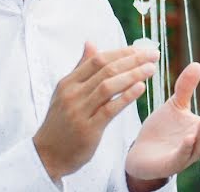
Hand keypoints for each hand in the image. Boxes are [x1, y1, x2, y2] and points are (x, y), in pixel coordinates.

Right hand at [34, 42, 158, 182]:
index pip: (98, 59)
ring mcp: (79, 111)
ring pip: (108, 86)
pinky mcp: (87, 129)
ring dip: (133, 75)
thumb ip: (81, 68)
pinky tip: (141, 88)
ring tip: (151, 69)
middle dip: (133, 60)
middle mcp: (72, 94)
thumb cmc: (61, 122)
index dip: (122, 52)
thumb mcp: (66, 92)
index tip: (142, 49)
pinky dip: (126, 97)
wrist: (46, 156)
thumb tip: (91, 43)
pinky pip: (109, 109)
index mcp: (68, 82)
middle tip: (153, 55)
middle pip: (106, 70)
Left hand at [125, 63, 199, 182]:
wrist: (140, 151)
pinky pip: (181, 158)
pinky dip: (186, 148)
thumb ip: (186, 87)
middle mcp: (197, 146)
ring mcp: (184, 156)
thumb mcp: (175, 105)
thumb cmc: (162, 129)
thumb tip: (197, 64)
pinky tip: (188, 137)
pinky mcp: (170, 164)